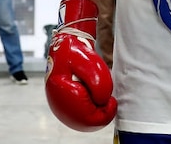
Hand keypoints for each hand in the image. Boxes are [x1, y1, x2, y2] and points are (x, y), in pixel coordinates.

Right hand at [45, 0, 116, 131]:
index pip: (90, 120)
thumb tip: (103, 101)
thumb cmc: (78, 53)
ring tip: (99, 93)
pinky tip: (94, 95)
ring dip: (97, 110)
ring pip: (85, 121)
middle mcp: (58, 105)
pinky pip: (82, 116)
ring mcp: (61, 107)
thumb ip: (100, 85)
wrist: (66, 46)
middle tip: (108, 97)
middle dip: (102, 112)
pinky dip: (92, 109)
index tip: (112, 99)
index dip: (106, 112)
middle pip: (88, 123)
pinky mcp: (65, 105)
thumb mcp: (92, 64)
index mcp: (62, 96)